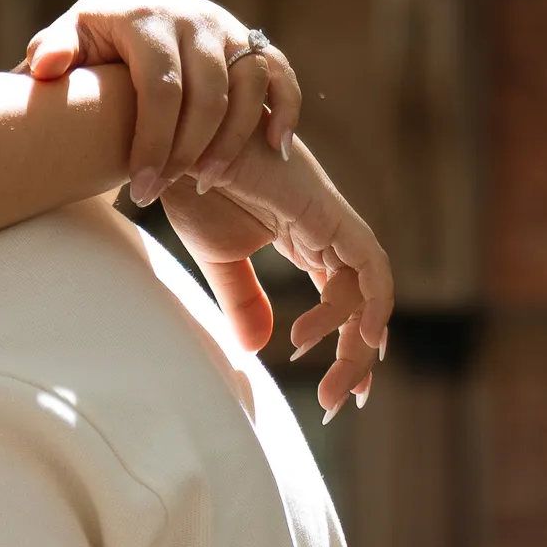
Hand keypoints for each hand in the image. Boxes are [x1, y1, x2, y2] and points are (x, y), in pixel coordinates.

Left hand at [26, 0, 298, 205]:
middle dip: (187, 152)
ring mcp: (228, 27)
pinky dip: (286, 110)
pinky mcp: (252, 41)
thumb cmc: (92, 39)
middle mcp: (193, 16)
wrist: (130, 12)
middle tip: (159, 194)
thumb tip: (44, 67)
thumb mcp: (69, 39)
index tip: (140, 188)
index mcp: (145, 16)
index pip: (160, 88)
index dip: (154, 142)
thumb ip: (52, 51)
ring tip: (203, 182)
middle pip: (207, 95)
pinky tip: (276, 149)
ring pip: (248, 88)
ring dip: (231, 141)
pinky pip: (281, 74)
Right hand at [162, 129, 391, 420]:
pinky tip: (348, 340)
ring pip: (369, 293)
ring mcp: (330, 220)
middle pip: (362, 303)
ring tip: (321, 376)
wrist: (177, 142)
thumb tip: (256, 349)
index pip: (344, 298)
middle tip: (335, 403)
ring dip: (354, 343)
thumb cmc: (192, 185)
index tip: (335, 393)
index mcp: (304, 237)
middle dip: (355, 357)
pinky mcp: (328, 214)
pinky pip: (370, 267)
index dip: (347, 344)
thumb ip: (243, 300)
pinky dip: (370, 306)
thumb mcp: (218, 257)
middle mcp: (325, 230)